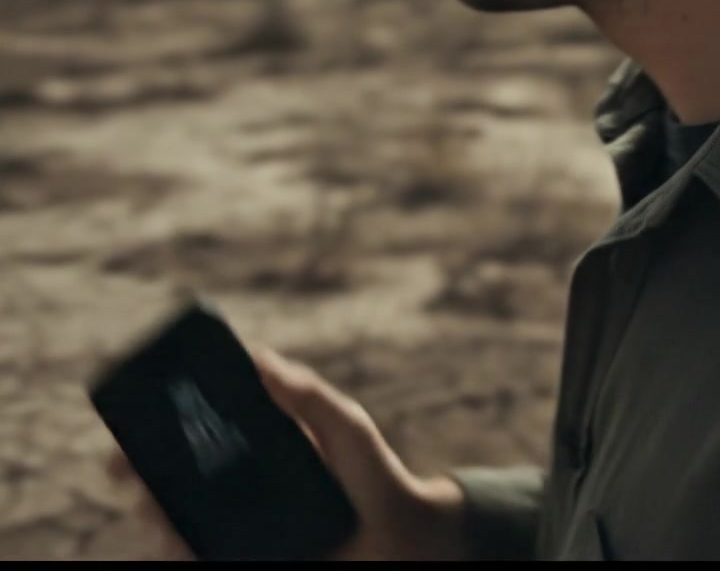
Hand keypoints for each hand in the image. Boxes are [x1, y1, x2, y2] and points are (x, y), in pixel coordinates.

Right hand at [107, 348, 470, 560]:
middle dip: (143, 470)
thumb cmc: (378, 476)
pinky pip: (205, 556)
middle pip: (178, 477)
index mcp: (259, 446)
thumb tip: (258, 357)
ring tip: (151, 507)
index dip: (161, 426)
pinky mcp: (249, 557)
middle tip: (126, 468)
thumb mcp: (345, 424)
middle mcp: (244, 485)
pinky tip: (174, 543)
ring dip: (156, 514)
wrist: (406, 542)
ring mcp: (244, 526)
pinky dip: (181, 550)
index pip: (200, 431)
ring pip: (180, 522)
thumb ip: (306, 394)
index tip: (134, 419)